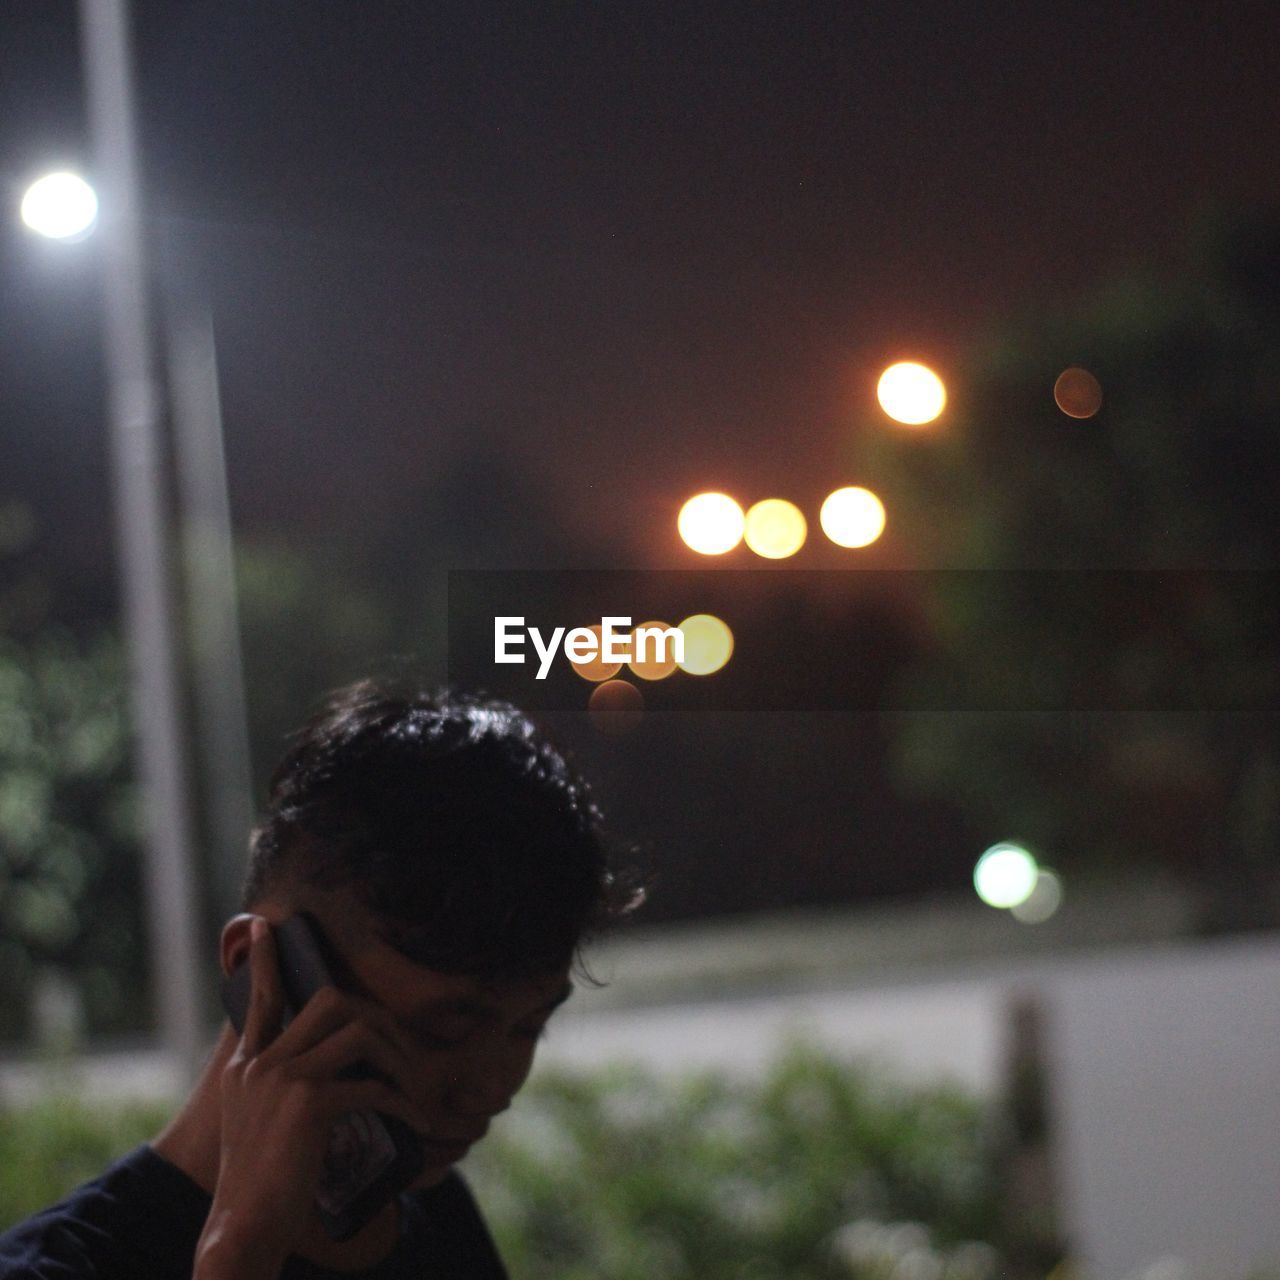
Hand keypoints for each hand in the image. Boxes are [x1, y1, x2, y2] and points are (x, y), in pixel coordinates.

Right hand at [195, 916, 428, 1278]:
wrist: (242, 1230)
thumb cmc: (261, 1188)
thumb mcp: (260, 1126)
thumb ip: (281, 1088)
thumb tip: (332, 1069)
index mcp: (245, 1067)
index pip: (258, 1000)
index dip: (263, 961)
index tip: (265, 924)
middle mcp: (259, 1065)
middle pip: (331, 1003)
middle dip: (377, 1021)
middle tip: (401, 1055)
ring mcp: (281, 1080)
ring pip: (359, 1033)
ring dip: (396, 1060)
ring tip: (411, 1091)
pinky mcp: (307, 1103)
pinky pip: (371, 1085)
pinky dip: (400, 1103)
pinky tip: (413, 1123)